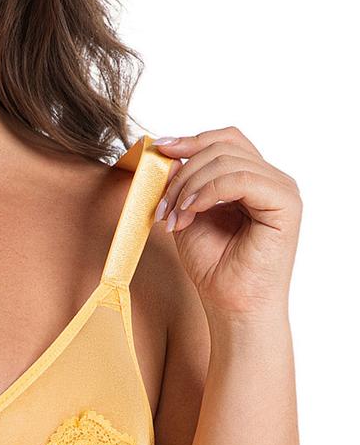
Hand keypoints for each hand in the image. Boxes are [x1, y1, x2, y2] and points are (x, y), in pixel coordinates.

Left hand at [150, 126, 301, 320]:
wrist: (230, 304)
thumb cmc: (213, 265)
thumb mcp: (187, 213)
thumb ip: (183, 182)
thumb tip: (170, 153)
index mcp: (252, 179)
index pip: (225, 140)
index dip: (190, 140)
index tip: (158, 151)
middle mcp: (271, 180)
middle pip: (222, 147)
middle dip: (183, 173)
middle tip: (163, 206)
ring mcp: (281, 190)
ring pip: (227, 160)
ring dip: (189, 186)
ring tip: (174, 217)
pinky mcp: (286, 205)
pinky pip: (242, 178)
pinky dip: (207, 191)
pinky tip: (191, 212)